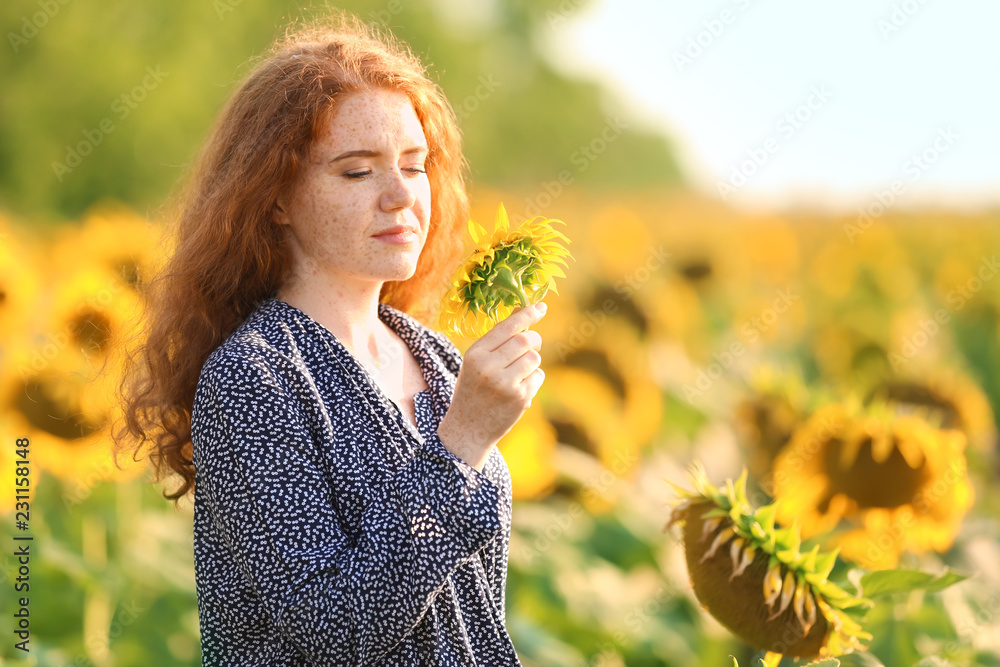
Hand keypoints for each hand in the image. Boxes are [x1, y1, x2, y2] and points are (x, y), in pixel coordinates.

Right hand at [437, 302, 546, 471]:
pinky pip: (538, 376)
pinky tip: (519, 389)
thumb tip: (521, 311)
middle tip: (533, 344)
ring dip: (533, 362)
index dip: (528, 314)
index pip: (508, 327)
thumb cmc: (474, 389)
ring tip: (519, 372)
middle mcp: (489, 367)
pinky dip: (534, 379)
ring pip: (535, 358)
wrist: (468, 428)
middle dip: (534, 340)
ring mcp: (505, 384)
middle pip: (526, 341)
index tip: (542, 306)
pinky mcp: (519, 399)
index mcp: (475, 354)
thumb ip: (497, 339)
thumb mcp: (476, 362)